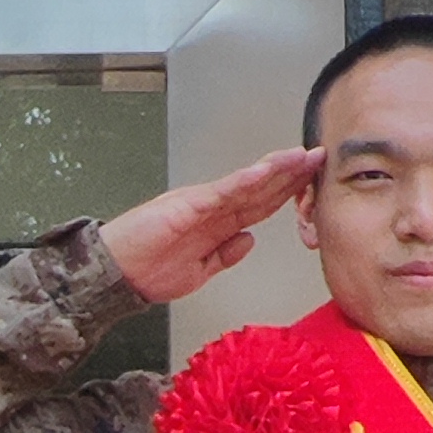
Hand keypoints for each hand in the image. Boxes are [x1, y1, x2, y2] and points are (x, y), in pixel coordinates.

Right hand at [101, 150, 323, 305]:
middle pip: (260, 188)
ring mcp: (200, 204)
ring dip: (274, 170)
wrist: (114, 275)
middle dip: (291, 174)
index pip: (261, 204)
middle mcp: (212, 208)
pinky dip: (242, 182)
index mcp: (217, 223)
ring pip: (245, 184)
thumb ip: (224, 255)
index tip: (312, 180)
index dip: (288, 192)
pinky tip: (262, 173)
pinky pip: (220, 193)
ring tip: (299, 157)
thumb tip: (249, 242)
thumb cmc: (148, 270)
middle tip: (318, 157)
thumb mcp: (198, 271)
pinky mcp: (185, 206)